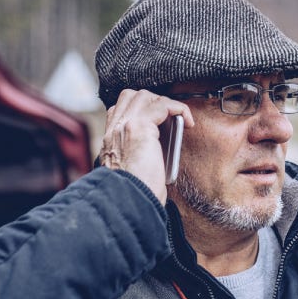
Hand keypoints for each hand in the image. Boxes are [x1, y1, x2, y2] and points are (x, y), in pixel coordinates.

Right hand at [99, 89, 193, 203]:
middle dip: (152, 101)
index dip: (138, 109)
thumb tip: (155, 149)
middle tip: (169, 117)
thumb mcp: (130, 172)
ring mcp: (123, 126)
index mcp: (109, 141)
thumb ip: (135, 156)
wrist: (128, 202)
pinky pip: (162, 105)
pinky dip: (178, 108)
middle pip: (130, 96)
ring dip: (165, 103)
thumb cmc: (134, 194)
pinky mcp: (139, 127)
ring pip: (144, 96)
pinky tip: (188, 121)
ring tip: (179, 117)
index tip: (156, 119)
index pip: (118, 110)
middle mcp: (113, 130)